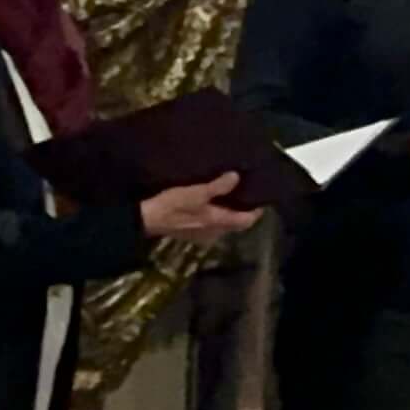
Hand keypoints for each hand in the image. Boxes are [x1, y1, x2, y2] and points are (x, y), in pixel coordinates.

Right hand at [136, 173, 259, 244]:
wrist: (145, 219)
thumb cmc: (173, 206)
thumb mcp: (197, 193)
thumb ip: (218, 186)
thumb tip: (237, 177)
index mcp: (218, 222)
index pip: (246, 221)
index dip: (256, 211)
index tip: (263, 197)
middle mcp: (214, 231)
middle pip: (236, 222)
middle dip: (243, 209)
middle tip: (249, 190)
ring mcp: (202, 233)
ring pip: (224, 222)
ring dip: (230, 209)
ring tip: (233, 190)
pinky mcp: (192, 230)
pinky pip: (212, 221)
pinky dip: (217, 211)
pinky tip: (214, 198)